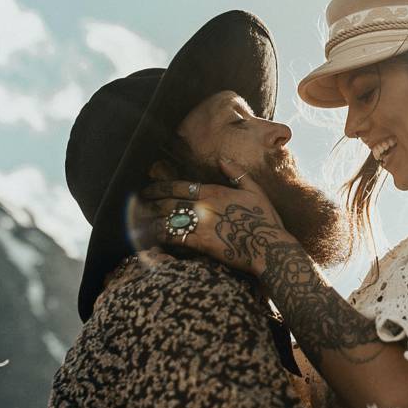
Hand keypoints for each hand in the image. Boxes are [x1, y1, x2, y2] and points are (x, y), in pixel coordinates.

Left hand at [137, 158, 291, 275]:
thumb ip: (237, 174)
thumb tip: (222, 160)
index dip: (160, 187)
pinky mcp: (200, 242)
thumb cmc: (266, 220)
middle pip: (168, 201)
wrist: (269, 247)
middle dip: (150, 202)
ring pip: (166, 219)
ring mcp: (200, 224)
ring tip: (138, 221)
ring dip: (150, 219)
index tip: (148, 190)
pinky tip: (149, 238)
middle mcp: (204, 206)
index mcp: (214, 192)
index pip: (180, 186)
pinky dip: (158, 237)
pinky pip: (172, 237)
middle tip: (137, 204)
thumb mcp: (256, 191)